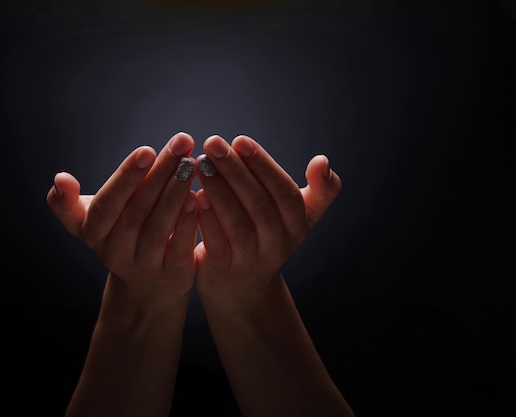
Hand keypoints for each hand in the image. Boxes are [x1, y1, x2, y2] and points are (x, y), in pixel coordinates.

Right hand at [46, 132, 198, 302]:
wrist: (146, 287)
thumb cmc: (119, 236)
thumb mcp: (90, 221)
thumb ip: (68, 202)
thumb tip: (59, 179)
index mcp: (94, 232)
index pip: (108, 202)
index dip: (125, 177)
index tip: (146, 149)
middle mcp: (115, 252)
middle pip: (137, 210)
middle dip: (160, 173)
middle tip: (181, 143)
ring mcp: (144, 266)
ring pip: (158, 228)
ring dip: (175, 194)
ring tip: (191, 165)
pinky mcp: (173, 275)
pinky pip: (180, 248)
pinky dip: (189, 223)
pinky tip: (200, 198)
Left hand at [193, 135, 341, 305]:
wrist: (242, 287)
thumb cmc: (267, 236)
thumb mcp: (298, 217)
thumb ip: (319, 190)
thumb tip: (323, 161)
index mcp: (297, 225)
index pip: (284, 192)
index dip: (263, 165)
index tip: (240, 140)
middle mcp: (278, 245)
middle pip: (259, 205)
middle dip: (235, 171)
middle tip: (213, 143)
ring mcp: (251, 261)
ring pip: (236, 223)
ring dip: (218, 190)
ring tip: (200, 164)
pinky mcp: (223, 270)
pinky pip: (215, 241)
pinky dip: (205, 218)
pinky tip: (193, 194)